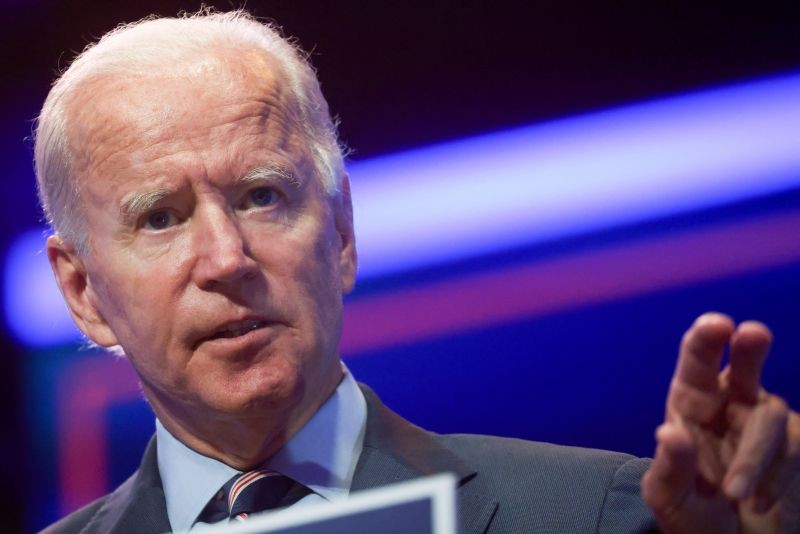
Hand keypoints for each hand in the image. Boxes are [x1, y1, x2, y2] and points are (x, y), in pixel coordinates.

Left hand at [641, 313, 799, 532]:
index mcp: (691, 405)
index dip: (706, 340)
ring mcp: (765, 424)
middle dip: (750, 347)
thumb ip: (669, 467)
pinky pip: (794, 448)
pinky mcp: (794, 449)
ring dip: (754, 457)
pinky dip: (776, 476)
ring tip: (736, 495)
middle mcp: (729, 405)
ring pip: (770, 417)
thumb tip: (670, 431)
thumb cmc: (692, 515)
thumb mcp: (669, 497)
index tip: (719, 325)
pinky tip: (759, 501)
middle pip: (743, 366)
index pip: (696, 364)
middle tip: (752, 333)